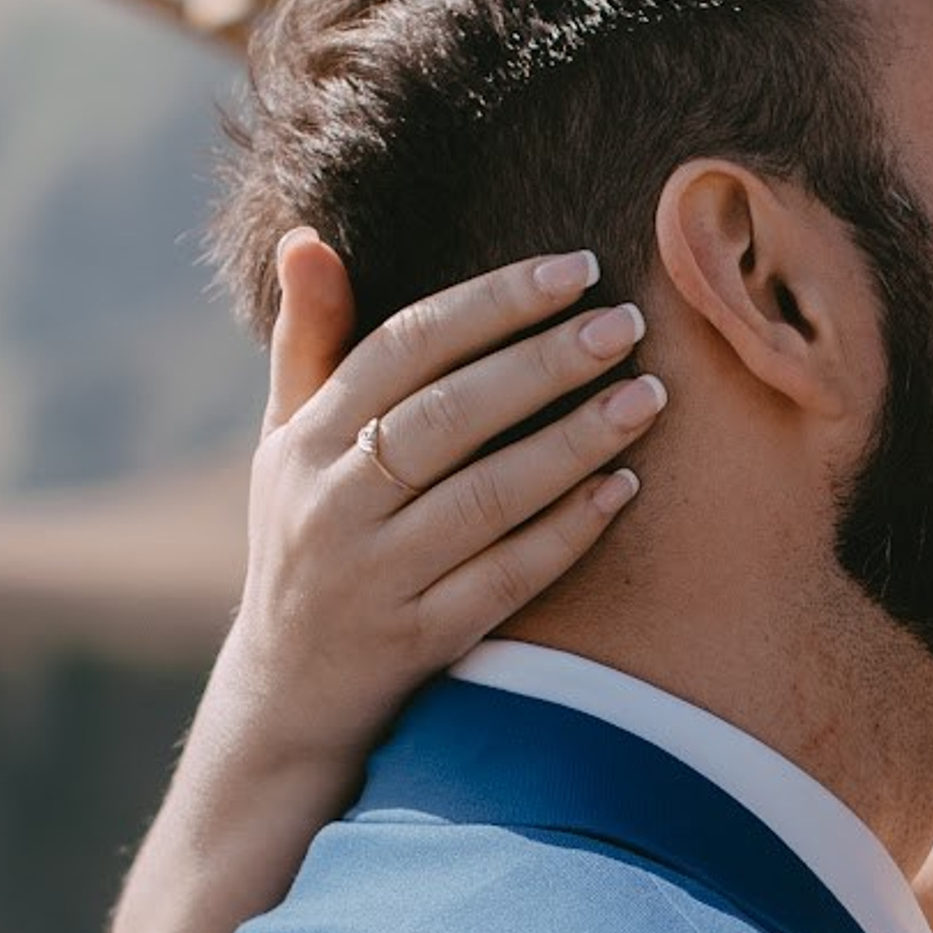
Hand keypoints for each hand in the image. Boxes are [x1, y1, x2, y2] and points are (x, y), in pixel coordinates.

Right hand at [227, 231, 667, 769]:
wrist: (286, 694)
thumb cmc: (302, 539)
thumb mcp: (284, 441)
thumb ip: (307, 342)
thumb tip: (307, 239)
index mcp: (306, 439)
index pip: (406, 347)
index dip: (493, 302)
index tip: (576, 268)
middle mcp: (331, 503)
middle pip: (451, 414)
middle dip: (546, 362)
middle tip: (627, 323)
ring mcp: (374, 576)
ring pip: (487, 495)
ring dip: (574, 442)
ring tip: (648, 397)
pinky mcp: (417, 641)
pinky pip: (504, 578)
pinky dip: (566, 532)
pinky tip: (624, 490)